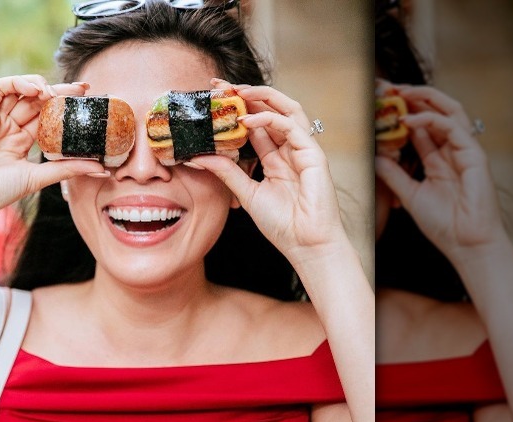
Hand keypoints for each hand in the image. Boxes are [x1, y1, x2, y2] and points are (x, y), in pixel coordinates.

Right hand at [0, 75, 104, 229]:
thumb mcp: (38, 177)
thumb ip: (68, 168)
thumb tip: (102, 168)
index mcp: (21, 141)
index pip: (48, 117)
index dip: (66, 106)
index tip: (89, 100)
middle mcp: (8, 126)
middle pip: (37, 101)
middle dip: (60, 92)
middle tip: (83, 89)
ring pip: (19, 90)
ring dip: (40, 85)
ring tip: (57, 92)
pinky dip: (18, 83)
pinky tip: (36, 90)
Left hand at [190, 79, 347, 262]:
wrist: (306, 245)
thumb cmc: (283, 224)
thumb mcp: (247, 193)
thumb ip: (227, 173)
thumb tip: (198, 157)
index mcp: (275, 156)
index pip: (255, 123)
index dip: (236, 108)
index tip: (213, 97)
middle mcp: (290, 148)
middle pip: (270, 109)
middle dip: (246, 94)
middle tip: (219, 86)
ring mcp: (304, 149)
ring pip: (287, 109)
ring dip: (261, 96)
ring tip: (236, 91)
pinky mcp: (314, 155)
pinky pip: (292, 128)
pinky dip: (270, 120)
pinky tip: (248, 121)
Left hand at [374, 84, 504, 261]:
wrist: (465, 244)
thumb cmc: (444, 224)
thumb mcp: (409, 194)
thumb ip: (393, 174)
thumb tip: (375, 156)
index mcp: (437, 159)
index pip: (420, 127)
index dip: (401, 112)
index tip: (380, 103)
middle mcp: (451, 151)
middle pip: (435, 112)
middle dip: (413, 96)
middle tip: (389, 88)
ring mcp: (464, 151)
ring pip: (448, 111)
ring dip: (424, 98)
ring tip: (400, 92)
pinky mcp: (474, 155)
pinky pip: (452, 127)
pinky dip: (431, 119)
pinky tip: (410, 119)